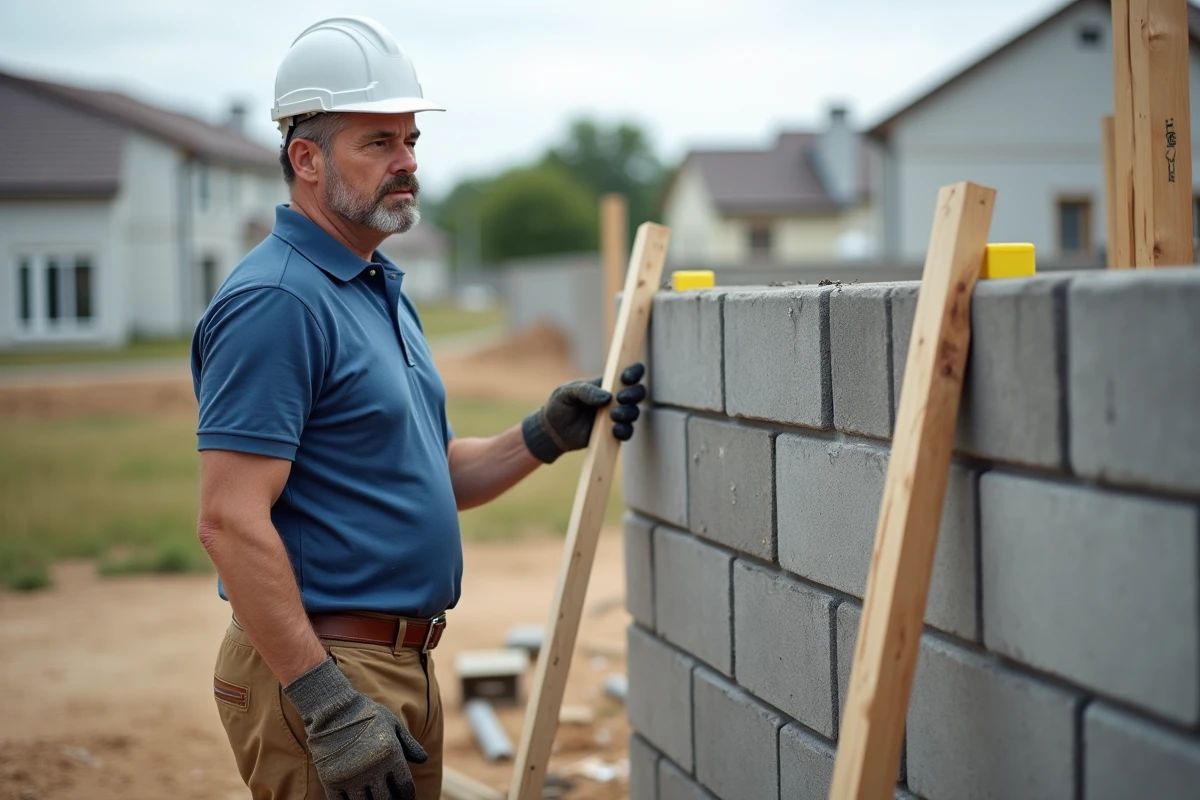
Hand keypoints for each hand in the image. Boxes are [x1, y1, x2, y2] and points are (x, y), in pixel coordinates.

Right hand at [283, 658, 427, 799]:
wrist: (333, 710)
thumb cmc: (366, 714)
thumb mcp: (392, 724)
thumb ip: (409, 743)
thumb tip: (423, 760)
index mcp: (391, 755)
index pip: (405, 787)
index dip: (408, 795)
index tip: (406, 796)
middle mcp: (373, 769)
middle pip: (386, 799)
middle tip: (390, 797)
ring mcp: (351, 777)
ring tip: (373, 797)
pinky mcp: (332, 780)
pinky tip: (354, 798)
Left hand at [521, 363, 646, 463]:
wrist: (553, 432)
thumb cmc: (559, 406)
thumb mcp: (566, 393)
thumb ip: (585, 391)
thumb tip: (607, 396)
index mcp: (605, 383)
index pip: (627, 373)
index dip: (634, 372)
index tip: (626, 378)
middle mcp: (614, 398)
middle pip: (637, 392)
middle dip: (634, 394)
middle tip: (620, 399)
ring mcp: (615, 415)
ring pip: (634, 411)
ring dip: (628, 413)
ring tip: (613, 416)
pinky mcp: (613, 432)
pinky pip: (627, 431)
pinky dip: (625, 431)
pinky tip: (614, 430)